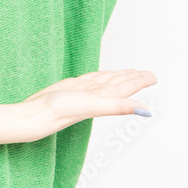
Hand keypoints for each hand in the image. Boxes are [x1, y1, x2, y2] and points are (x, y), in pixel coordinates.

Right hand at [22, 69, 156, 137]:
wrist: (35, 114)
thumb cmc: (60, 111)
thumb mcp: (94, 106)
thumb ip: (119, 106)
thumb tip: (146, 110)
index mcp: (104, 99)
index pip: (126, 88)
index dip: (139, 82)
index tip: (152, 77)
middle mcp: (96, 95)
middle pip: (119, 84)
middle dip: (133, 78)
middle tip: (147, 74)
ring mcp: (83, 92)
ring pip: (105, 81)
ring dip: (118, 76)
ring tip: (128, 73)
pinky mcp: (70, 88)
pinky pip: (89, 80)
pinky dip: (98, 76)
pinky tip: (99, 76)